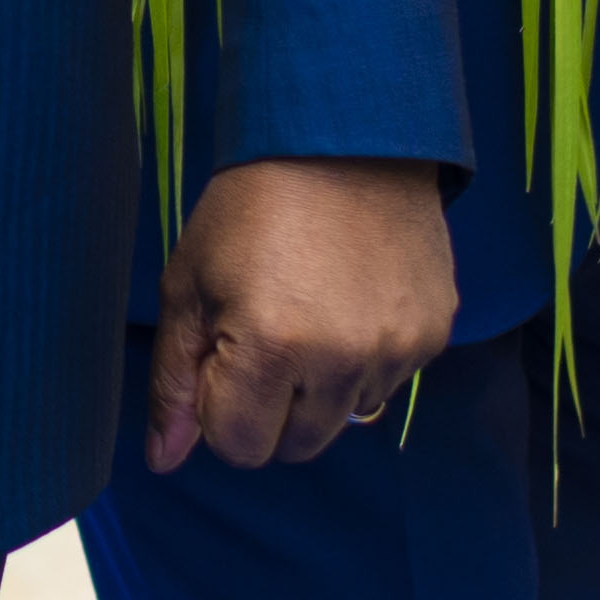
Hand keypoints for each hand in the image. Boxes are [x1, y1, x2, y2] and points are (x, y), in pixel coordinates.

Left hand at [150, 156, 454, 470]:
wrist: (341, 139)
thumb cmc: (248, 208)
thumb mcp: (189, 285)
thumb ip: (175, 381)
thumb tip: (165, 460)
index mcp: (272, 348)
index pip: (239, 447)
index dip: (220, 409)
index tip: (221, 356)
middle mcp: (343, 360)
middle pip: (295, 447)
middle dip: (269, 409)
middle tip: (262, 338)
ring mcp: (397, 350)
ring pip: (344, 419)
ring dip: (319, 387)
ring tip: (307, 312)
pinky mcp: (434, 336)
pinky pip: (388, 384)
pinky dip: (364, 361)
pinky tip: (348, 303)